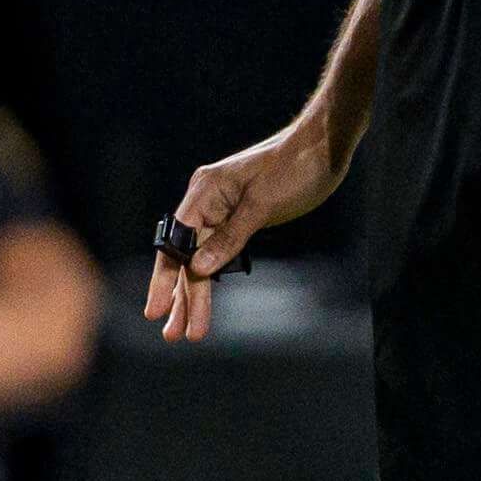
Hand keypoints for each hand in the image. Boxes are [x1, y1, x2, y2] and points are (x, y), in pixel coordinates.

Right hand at [147, 114, 351, 339]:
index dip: (165, 279)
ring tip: (189, 331)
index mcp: (205, 191)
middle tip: (174, 336)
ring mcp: (223, 209)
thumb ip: (230, 238)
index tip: (156, 310)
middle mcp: (207, 200)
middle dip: (181, 296)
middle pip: (186, 255)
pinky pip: (219, 252)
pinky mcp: (240, 217)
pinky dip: (214, 276)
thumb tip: (198, 269)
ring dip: (196, 293)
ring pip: (202, 258)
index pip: (176, 242)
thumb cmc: (296, 168)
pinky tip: (203, 298)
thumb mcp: (262, 204)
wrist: (325, 145)